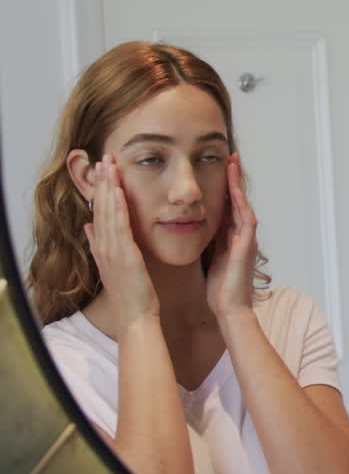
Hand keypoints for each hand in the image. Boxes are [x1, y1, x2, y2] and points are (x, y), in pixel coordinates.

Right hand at [85, 155, 157, 323]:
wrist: (135, 316)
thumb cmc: (131, 293)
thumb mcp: (113, 265)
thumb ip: (99, 244)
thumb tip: (88, 227)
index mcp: (102, 247)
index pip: (99, 211)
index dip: (100, 189)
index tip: (102, 168)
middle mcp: (103, 246)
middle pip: (100, 207)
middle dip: (101, 181)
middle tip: (102, 157)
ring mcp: (111, 250)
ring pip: (107, 212)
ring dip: (108, 187)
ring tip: (108, 165)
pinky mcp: (124, 256)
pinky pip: (119, 227)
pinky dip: (117, 208)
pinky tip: (118, 191)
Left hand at [206, 152, 258, 319]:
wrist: (230, 310)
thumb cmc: (221, 291)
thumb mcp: (211, 260)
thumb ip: (210, 244)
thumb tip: (195, 229)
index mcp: (231, 237)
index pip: (228, 205)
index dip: (224, 187)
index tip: (218, 168)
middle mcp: (241, 235)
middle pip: (238, 199)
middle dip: (234, 178)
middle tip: (229, 156)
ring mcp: (247, 239)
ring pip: (243, 203)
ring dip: (238, 183)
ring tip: (233, 163)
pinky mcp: (247, 245)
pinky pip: (245, 217)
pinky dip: (240, 201)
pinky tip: (234, 188)